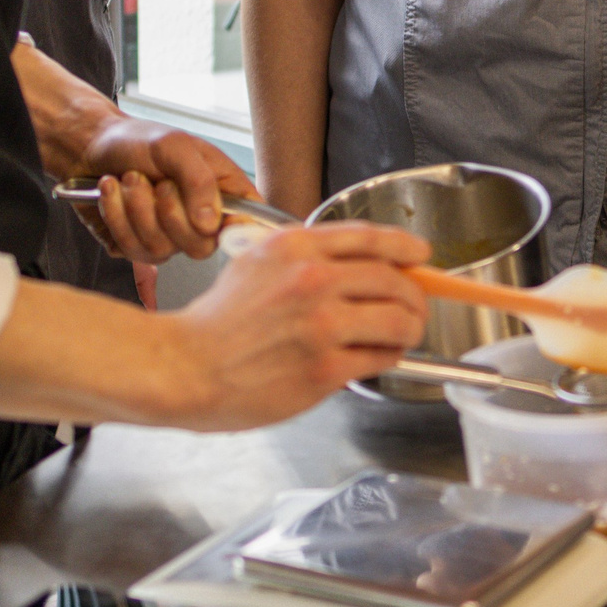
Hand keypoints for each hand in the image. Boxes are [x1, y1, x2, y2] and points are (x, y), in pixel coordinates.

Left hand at [74, 118, 258, 263]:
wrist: (92, 146)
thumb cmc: (139, 140)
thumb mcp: (175, 146)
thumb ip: (199, 181)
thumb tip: (210, 224)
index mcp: (223, 190)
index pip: (249, 221)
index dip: (241, 231)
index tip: (216, 224)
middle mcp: (200, 219)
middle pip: (202, 246)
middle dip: (171, 213)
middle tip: (159, 183)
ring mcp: (169, 237)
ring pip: (162, 248)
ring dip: (138, 209)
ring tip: (129, 179)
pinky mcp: (137, 247)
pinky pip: (132, 250)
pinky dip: (117, 216)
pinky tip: (112, 191)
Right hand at [152, 223, 432, 428]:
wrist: (185, 366)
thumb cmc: (216, 321)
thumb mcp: (256, 261)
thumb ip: (304, 255)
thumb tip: (358, 262)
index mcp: (296, 247)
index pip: (372, 238)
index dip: (406, 247)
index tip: (421, 255)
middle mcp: (313, 279)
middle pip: (395, 280)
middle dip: (414, 296)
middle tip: (413, 307)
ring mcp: (322, 324)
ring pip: (399, 320)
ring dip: (410, 329)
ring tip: (402, 335)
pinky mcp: (325, 368)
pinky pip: (382, 358)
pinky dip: (389, 357)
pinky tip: (378, 358)